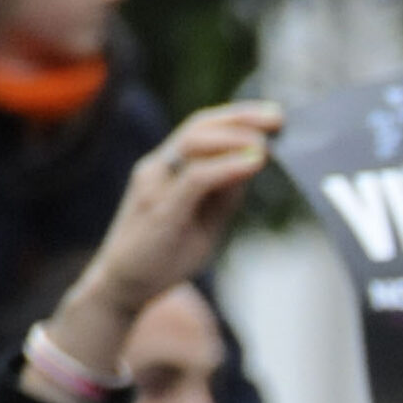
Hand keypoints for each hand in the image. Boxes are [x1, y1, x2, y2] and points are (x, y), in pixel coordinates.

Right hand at [70, 101, 283, 325]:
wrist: (123, 286)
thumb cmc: (166, 252)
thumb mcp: (207, 218)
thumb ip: (226, 191)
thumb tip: (255, 164)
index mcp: (168, 166)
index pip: (202, 127)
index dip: (238, 116)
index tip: (275, 115)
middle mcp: (158, 168)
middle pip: (198, 125)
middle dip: (242, 117)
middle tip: (279, 118)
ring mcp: (155, 185)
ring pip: (194, 142)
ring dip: (235, 137)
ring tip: (266, 143)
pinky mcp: (159, 209)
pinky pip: (196, 178)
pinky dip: (228, 167)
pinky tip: (254, 163)